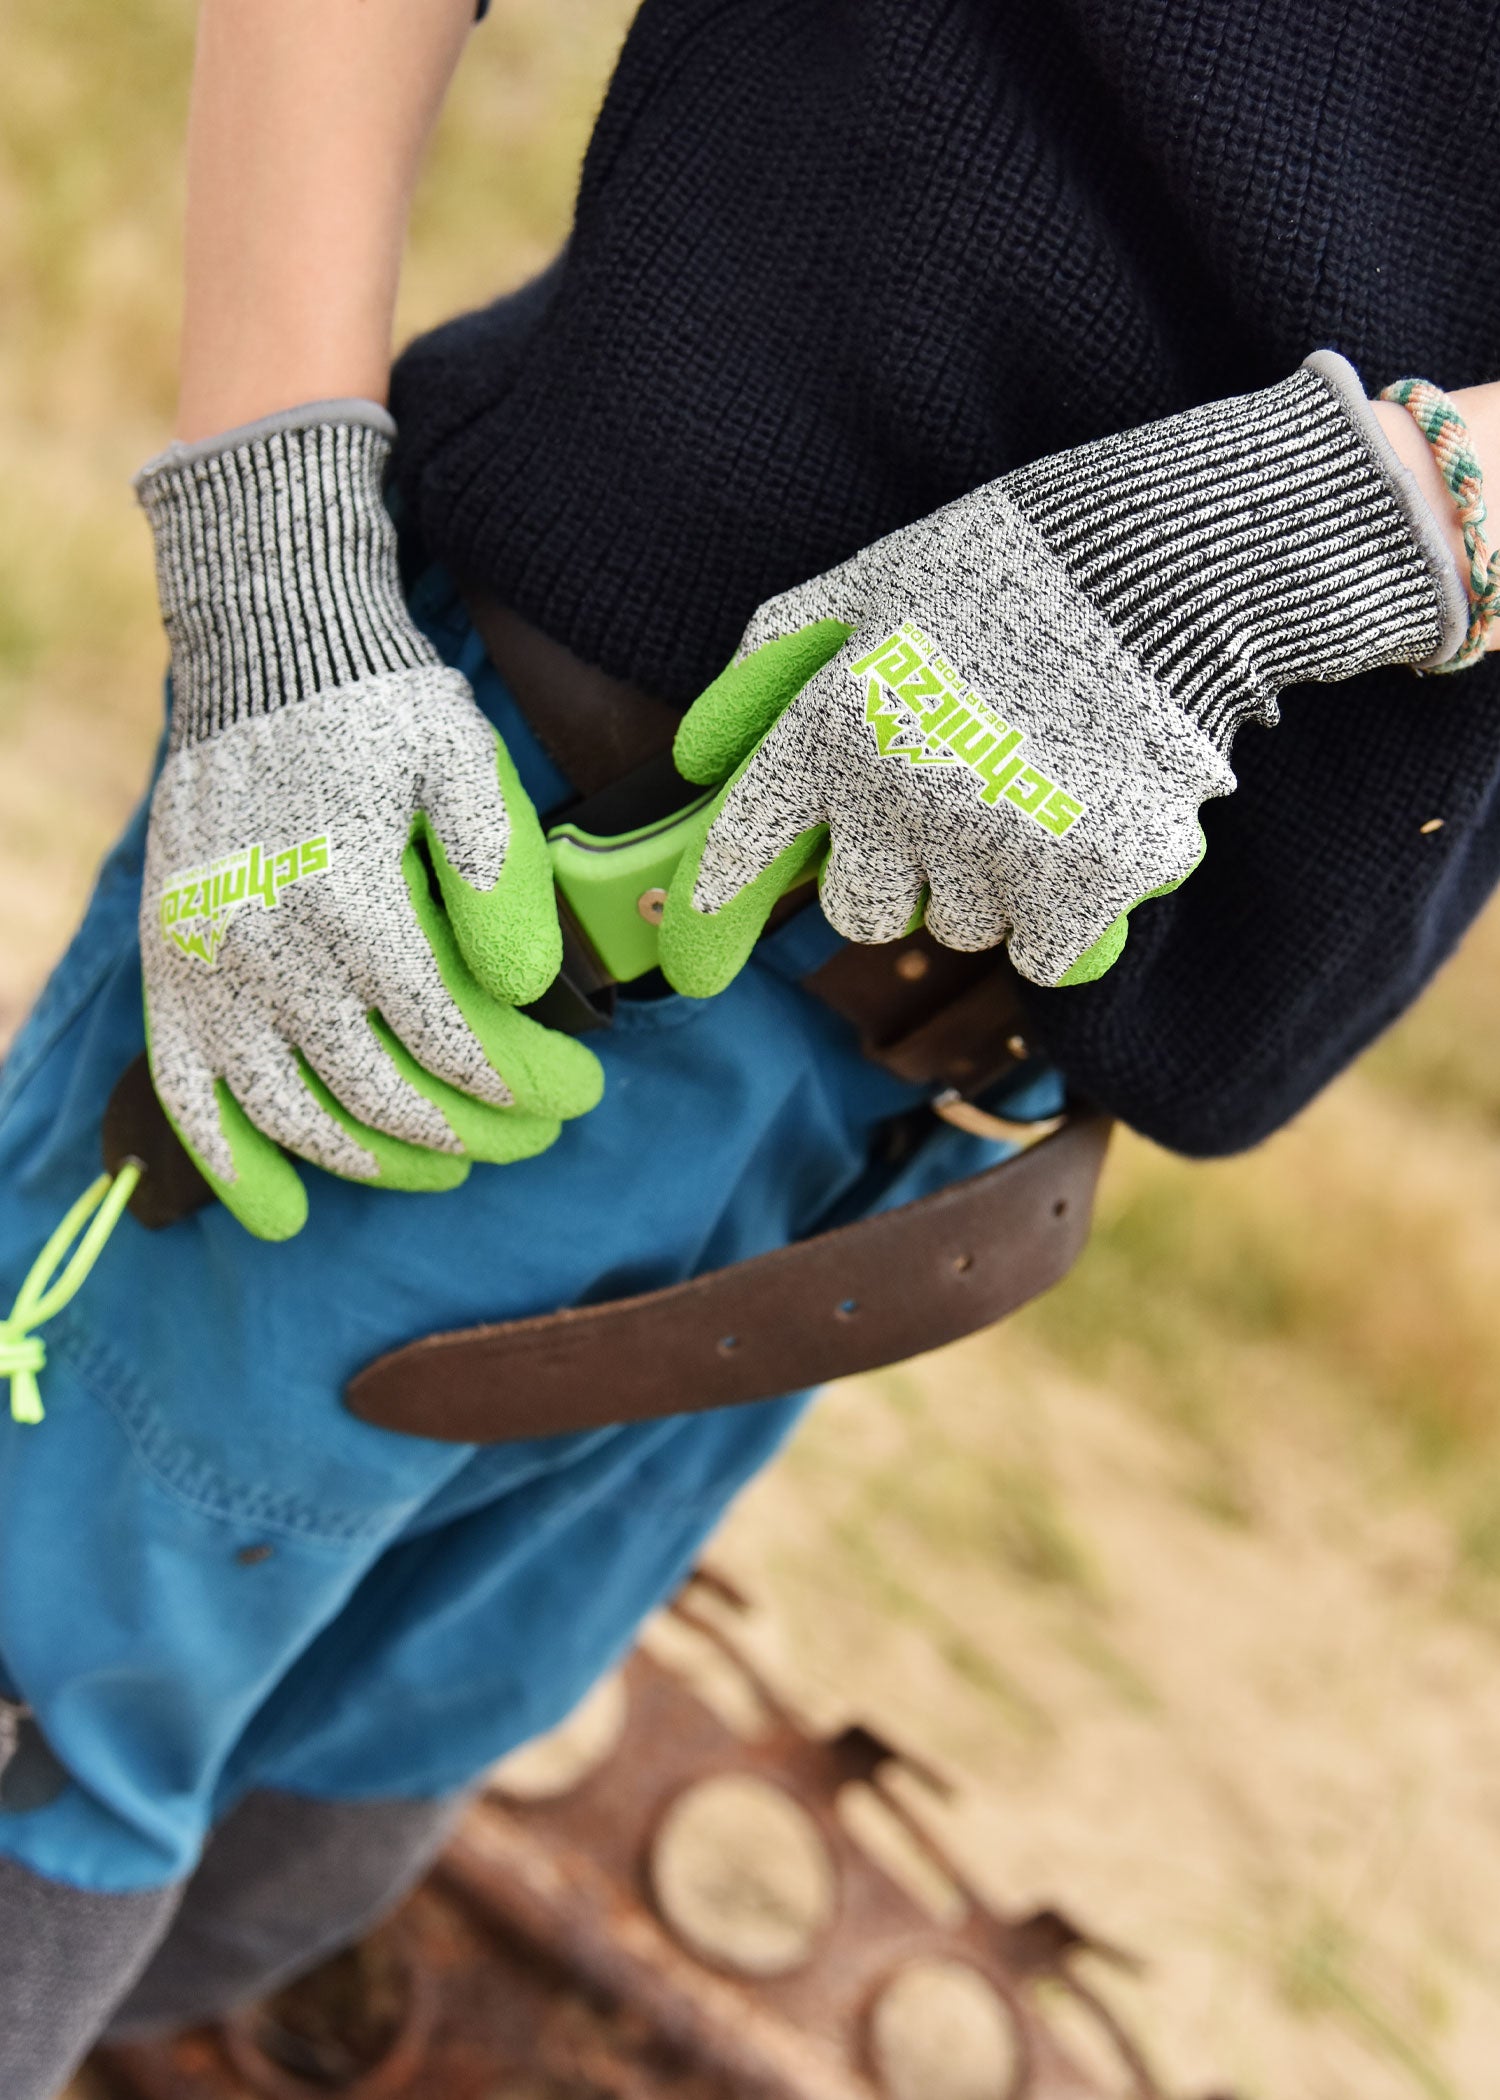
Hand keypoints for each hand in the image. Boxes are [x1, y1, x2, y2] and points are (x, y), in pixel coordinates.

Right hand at [138, 404, 600, 1239]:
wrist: (266, 656)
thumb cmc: (381, 710)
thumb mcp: (463, 758)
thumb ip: (497, 871)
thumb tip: (528, 987)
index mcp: (349, 898)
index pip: (445, 1038)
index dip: (513, 1086)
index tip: (570, 1099)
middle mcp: (266, 946)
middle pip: (377, 1091)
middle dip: (467, 1133)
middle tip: (528, 1138)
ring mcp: (206, 969)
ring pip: (293, 1112)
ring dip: (375, 1161)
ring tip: (442, 1165)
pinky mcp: (168, 972)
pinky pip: (190, 1096)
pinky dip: (235, 1165)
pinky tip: (287, 1214)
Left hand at [660, 353, 1462, 995]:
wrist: (1168, 562)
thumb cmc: (1010, 564)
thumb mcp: (868, 580)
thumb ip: (773, 659)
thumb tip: (693, 753)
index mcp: (833, 718)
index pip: (751, 840)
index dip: (718, 904)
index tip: (693, 957)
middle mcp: (897, 791)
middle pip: (865, 913)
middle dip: (900, 878)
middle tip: (954, 811)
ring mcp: (993, 841)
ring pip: (964, 928)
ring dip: (994, 882)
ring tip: (1042, 784)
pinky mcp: (1085, 879)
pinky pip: (1044, 953)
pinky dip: (1068, 913)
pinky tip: (1092, 825)